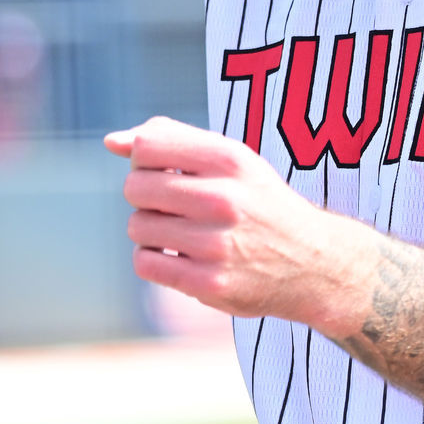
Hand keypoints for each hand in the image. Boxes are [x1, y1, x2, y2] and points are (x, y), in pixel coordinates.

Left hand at [104, 116, 333, 317]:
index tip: (165, 169)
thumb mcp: (233, 160)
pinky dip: (153, 259)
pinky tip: (179, 255)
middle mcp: (223, 198)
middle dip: (145, 194)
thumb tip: (112, 141)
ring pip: (137, 226)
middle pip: (135, 186)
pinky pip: (145, 263)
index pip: (148, 145)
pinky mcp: (208, 282)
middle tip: (173, 203)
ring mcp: (215, 243)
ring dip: (149, 229)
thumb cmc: (259, 202)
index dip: (144, 157)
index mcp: (230, 159)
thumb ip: (174, 140)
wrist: (311, 261)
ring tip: (180, 231)